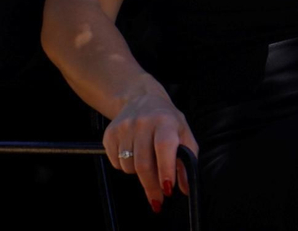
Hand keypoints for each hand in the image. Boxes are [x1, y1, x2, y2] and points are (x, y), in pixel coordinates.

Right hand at [103, 81, 197, 212]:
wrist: (141, 99)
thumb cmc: (167, 120)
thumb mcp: (183, 134)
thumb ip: (187, 160)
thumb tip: (185, 188)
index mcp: (165, 121)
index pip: (164, 147)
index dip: (165, 169)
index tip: (168, 189)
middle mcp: (143, 122)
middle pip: (144, 163)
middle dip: (151, 186)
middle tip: (157, 199)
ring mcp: (124, 127)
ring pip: (129, 167)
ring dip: (139, 174)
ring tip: (147, 162)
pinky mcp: (110, 134)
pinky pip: (116, 163)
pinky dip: (125, 166)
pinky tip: (133, 155)